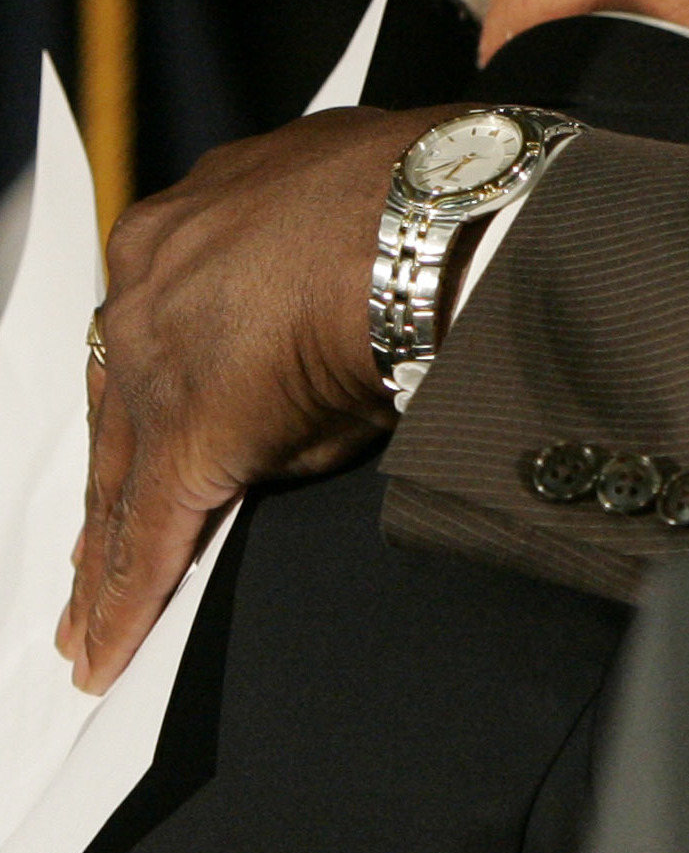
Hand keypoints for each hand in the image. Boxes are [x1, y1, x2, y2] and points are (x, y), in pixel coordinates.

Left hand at [62, 104, 463, 689]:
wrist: (437, 211)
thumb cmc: (418, 202)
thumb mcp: (339, 239)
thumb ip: (296, 310)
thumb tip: (298, 391)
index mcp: (180, 230)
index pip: (150, 337)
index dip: (144, 402)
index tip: (143, 443)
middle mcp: (146, 286)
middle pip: (117, 414)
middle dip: (107, 490)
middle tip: (88, 559)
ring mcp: (158, 360)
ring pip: (118, 477)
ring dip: (105, 557)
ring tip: (87, 626)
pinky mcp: (193, 436)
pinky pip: (149, 533)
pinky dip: (126, 599)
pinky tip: (104, 650)